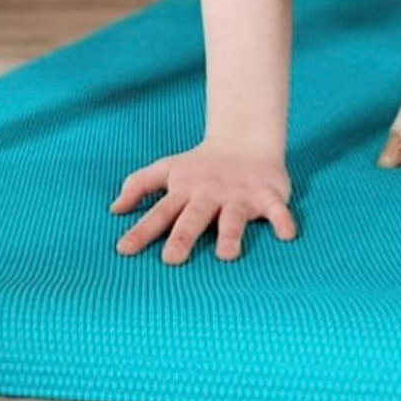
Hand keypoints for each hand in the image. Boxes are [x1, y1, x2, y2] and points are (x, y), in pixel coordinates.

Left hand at [110, 142, 296, 264]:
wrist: (245, 141)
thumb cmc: (200, 166)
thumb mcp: (167, 169)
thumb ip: (139, 185)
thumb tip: (113, 209)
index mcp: (184, 191)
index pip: (159, 212)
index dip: (142, 230)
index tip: (124, 250)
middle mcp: (210, 194)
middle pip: (194, 216)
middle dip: (183, 237)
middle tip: (171, 259)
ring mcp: (239, 194)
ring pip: (234, 217)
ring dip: (230, 234)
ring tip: (227, 255)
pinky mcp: (267, 194)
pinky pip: (276, 209)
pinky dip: (282, 219)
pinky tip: (287, 234)